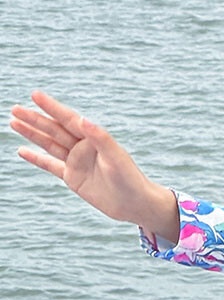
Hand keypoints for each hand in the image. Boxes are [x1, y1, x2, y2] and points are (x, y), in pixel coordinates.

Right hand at [10, 91, 178, 243]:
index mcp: (93, 138)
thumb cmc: (130, 179)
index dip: (52, 107)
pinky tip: (22, 151)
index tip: (35, 95)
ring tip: (14, 122)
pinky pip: (51, 166)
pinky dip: (37, 159)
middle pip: (54, 130)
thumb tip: (82, 119)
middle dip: (35, 119)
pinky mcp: (73, 178)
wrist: (134, 204)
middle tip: (14, 108)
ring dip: (32, 134)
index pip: (69, 119)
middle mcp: (82, 147)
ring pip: (49, 145)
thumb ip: (100, 137)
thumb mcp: (116, 157)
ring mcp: (76, 162)